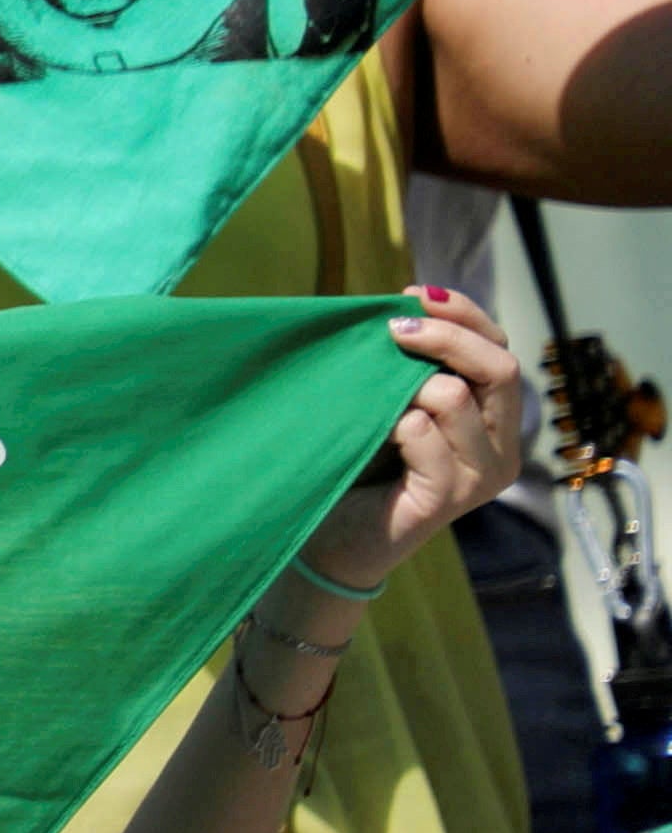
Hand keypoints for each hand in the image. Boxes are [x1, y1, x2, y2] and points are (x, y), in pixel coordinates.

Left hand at [298, 286, 526, 591]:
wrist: (331, 540)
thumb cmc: (359, 465)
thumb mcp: (392, 403)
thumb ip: (411, 365)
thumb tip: (408, 302)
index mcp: (494, 418)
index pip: (500, 348)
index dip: (464, 314)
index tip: (414, 293)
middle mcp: (502, 448)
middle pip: (500, 367)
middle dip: (446, 337)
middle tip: (392, 328)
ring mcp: (481, 476)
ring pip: (457, 397)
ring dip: (407, 386)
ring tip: (373, 402)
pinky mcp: (447, 498)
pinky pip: (423, 433)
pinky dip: (393, 424)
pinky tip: (373, 438)